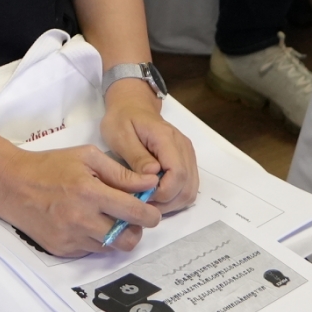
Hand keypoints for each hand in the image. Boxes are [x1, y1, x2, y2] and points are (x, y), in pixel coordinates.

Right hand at [0, 142, 164, 256]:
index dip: (151, 214)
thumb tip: (149, 184)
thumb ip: (120, 172)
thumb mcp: (86, 156)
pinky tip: (85, 223)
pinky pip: (90, 251)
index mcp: (90, 193)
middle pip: (127, 240)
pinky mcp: (62, 250)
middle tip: (131, 218)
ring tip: (106, 218)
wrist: (12, 185)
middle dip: (137, 230)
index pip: (135, 213)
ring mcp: (71, 238)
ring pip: (110, 248)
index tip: (152, 211)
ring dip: (115, 235)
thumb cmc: (50, 166)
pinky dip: (95, 239)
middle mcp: (82, 220)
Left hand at [100, 80, 198, 213]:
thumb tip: (153, 175)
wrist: (132, 106)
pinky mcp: (186, 161)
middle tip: (143, 204)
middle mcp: (183, 148)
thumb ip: (136, 156)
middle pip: (188, 186)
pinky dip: (175, 197)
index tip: (142, 197)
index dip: (163, 192)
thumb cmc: (122, 120)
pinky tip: (157, 196)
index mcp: (167, 139)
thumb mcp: (120, 135)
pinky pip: (188, 186)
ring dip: (172, 203)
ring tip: (149, 202)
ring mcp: (187, 155)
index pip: (178, 173)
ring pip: (191, 190)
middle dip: (167, 202)